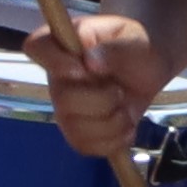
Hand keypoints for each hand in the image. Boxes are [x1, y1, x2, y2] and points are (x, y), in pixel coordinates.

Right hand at [31, 5, 170, 161]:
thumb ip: (115, 48)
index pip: (36, 47)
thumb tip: (91, 62)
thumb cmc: (136, 47)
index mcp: (63, 44)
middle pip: (61, 99)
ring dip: (112, 121)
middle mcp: (57, 77)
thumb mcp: (134, 39)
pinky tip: (126, 125)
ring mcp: (65, 107)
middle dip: (101, 99)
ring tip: (125, 106)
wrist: (150, 69)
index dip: (54, 61)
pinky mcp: (79, 131)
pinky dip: (114, 141)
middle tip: (119, 89)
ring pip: (75, 128)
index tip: (82, 69)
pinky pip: (86, 146)